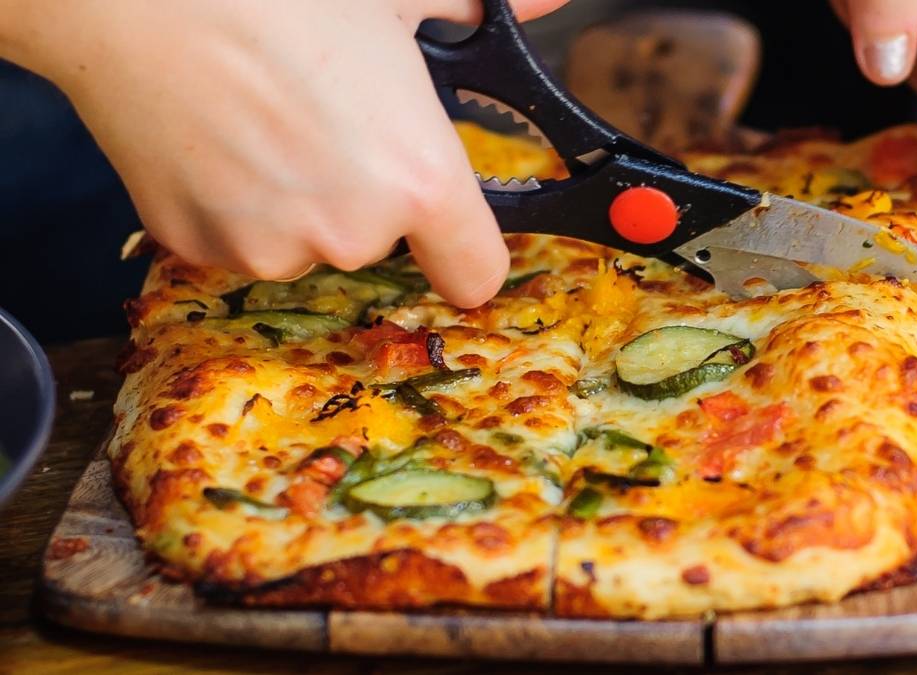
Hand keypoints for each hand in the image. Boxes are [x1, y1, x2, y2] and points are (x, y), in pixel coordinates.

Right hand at [0, 0, 565, 306]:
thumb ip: (477, 15)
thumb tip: (547, 3)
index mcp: (418, 177)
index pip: (476, 272)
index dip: (467, 252)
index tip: (450, 233)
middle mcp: (353, 231)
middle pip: (382, 244)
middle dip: (365, 196)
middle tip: (326, 122)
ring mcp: (270, 247)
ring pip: (305, 241)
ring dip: (295, 202)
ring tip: (260, 120)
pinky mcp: (196, 248)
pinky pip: (238, 239)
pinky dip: (232, 205)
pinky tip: (214, 139)